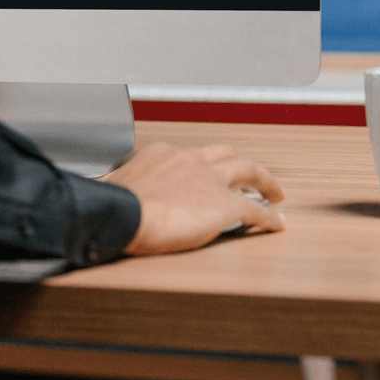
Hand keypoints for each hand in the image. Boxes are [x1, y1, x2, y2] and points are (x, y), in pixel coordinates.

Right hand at [102, 143, 285, 254]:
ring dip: (265, 181)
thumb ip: (116, 185)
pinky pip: (256, 210)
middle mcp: (191, 160)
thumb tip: (101, 190)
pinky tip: (278, 225)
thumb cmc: (111, 203)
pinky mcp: (225, 206)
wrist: (122, 214)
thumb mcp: (110, 184)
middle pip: (226, 154)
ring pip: (249, 171)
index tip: (202, 174)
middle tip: (250, 175)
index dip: (201, 166)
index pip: (189, 155)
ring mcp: (210, 181)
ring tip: (275, 192)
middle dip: (239, 163)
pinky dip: (270, 217)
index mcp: (164, 154)